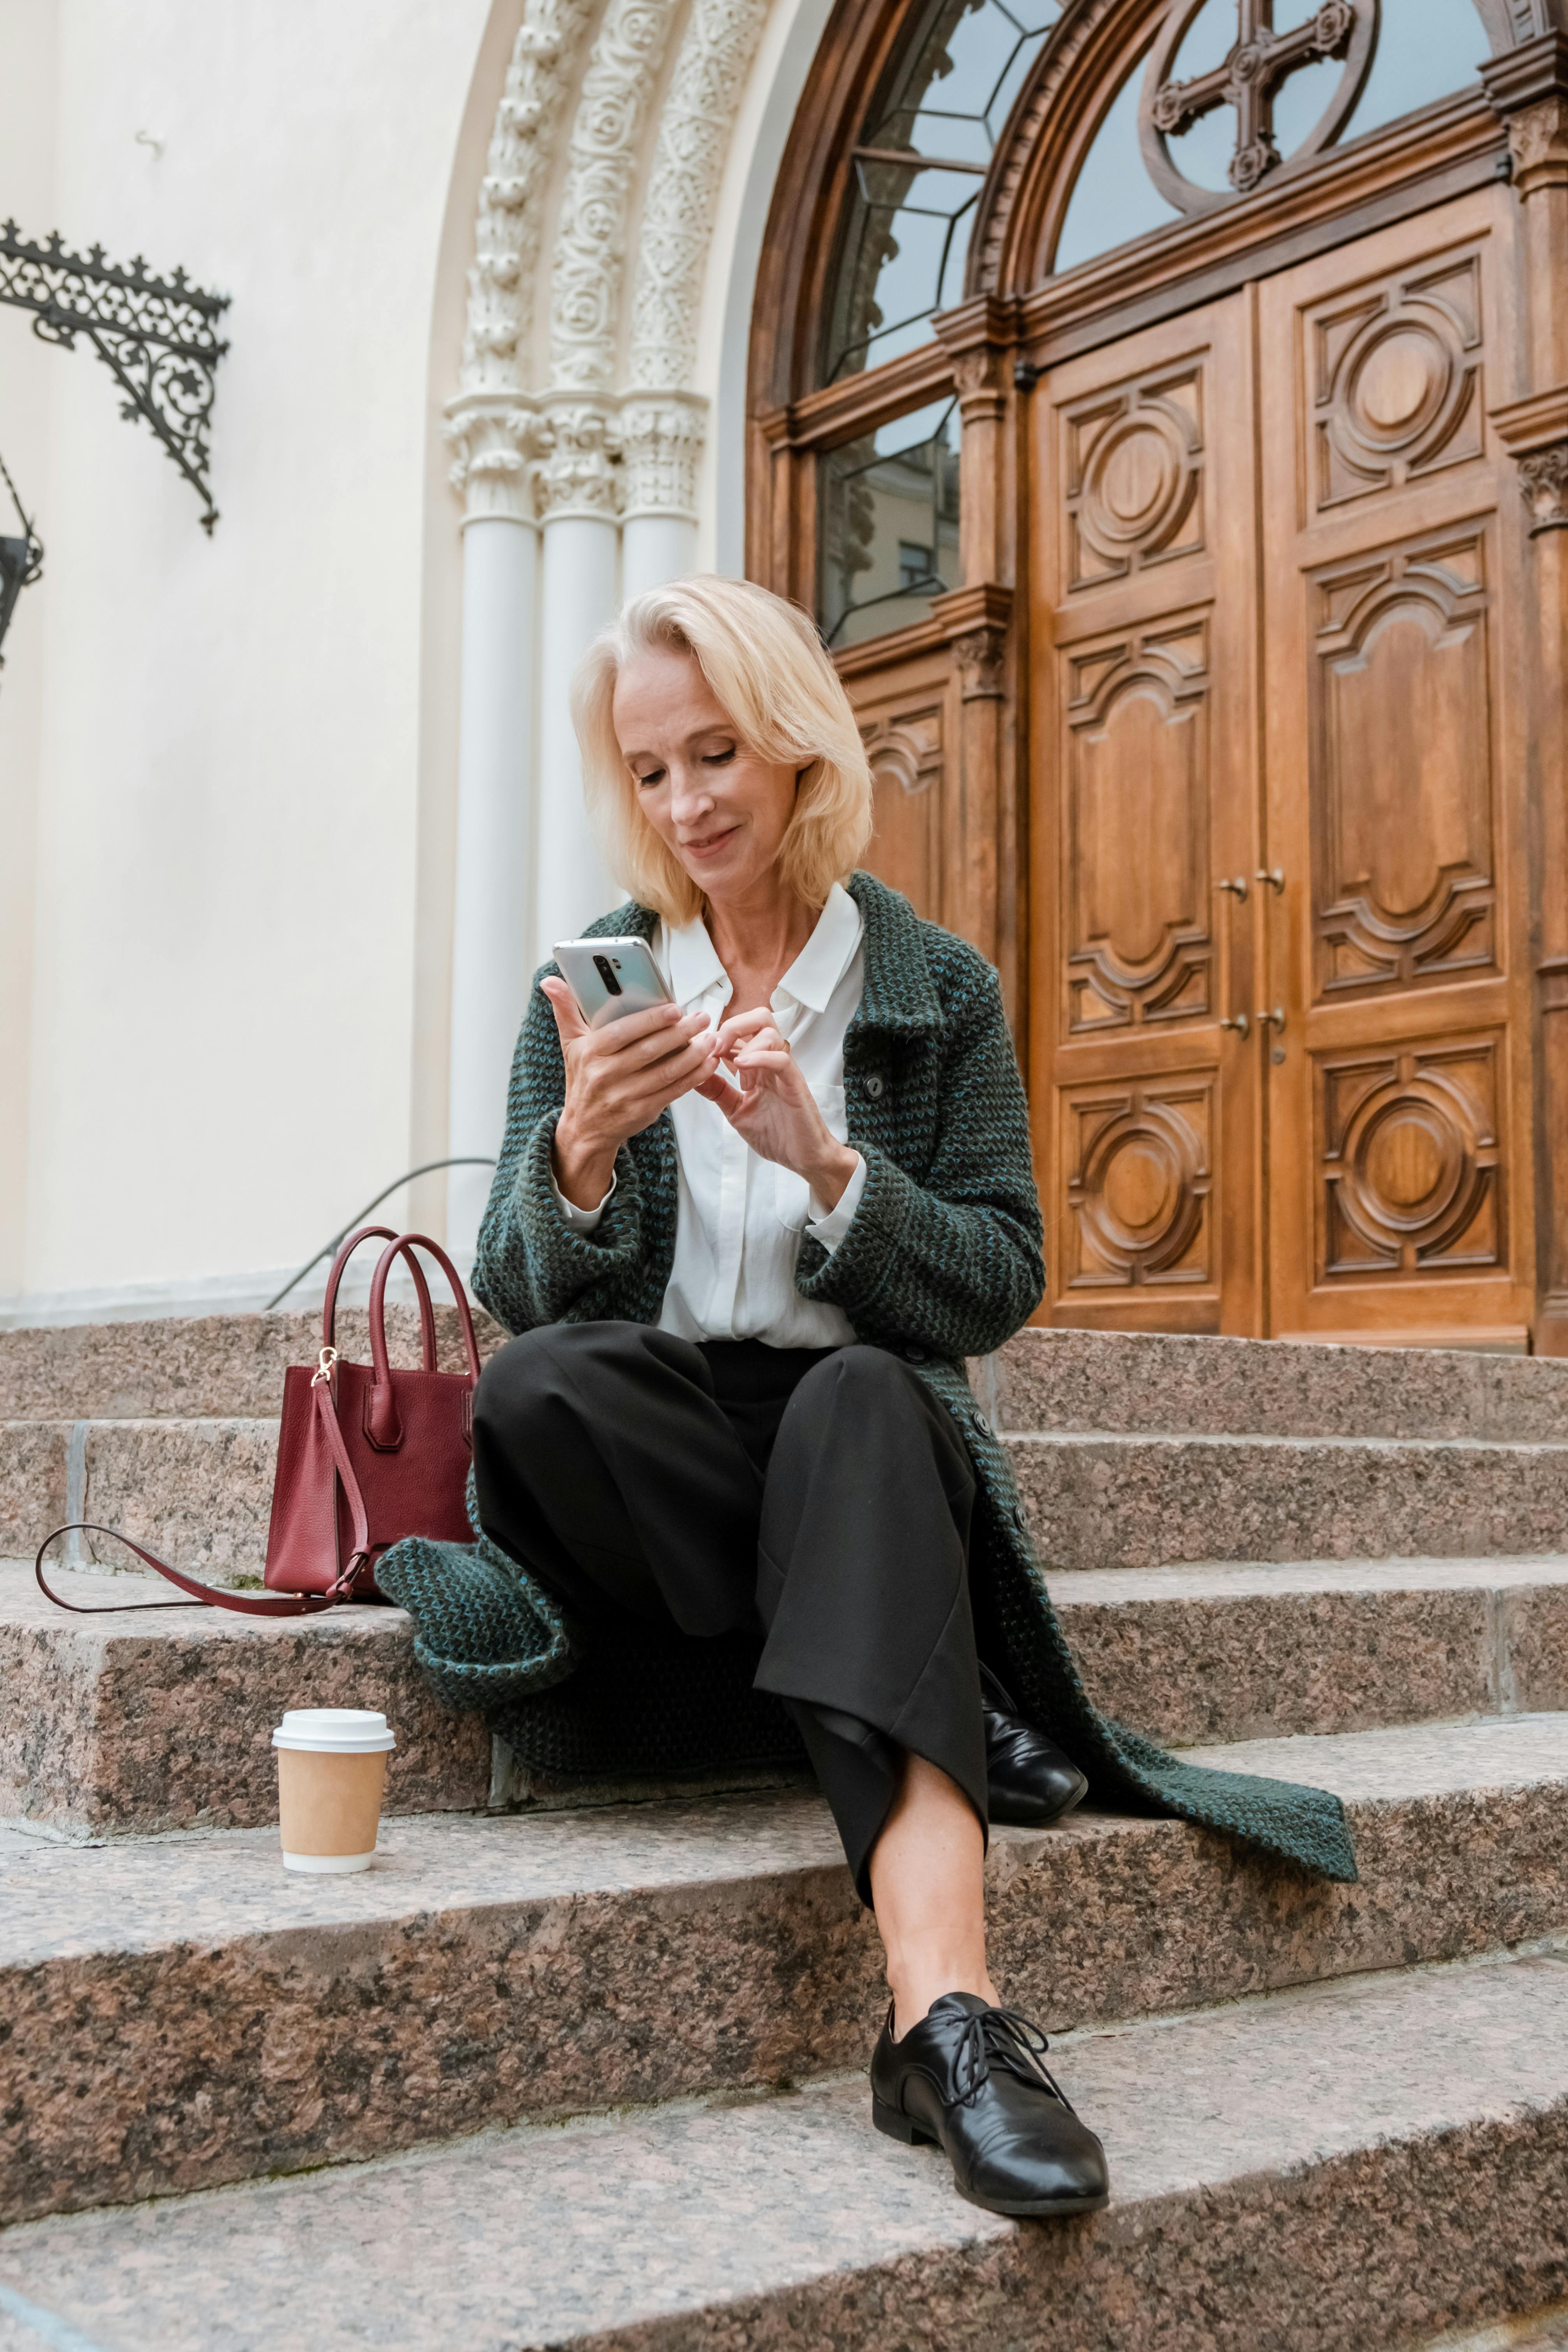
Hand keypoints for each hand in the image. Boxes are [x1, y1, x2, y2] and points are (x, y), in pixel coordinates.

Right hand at [542, 978, 719, 1208]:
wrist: (585, 1128)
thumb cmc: (582, 1078)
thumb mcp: (571, 1045)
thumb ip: (565, 1010)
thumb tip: (550, 981)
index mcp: (590, 1053)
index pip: (623, 1032)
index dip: (651, 1020)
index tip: (675, 1009)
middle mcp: (606, 1075)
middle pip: (649, 1051)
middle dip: (681, 1033)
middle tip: (702, 1018)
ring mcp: (625, 1096)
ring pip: (666, 1072)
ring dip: (694, 1055)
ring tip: (712, 1039)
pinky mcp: (642, 1112)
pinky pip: (673, 1091)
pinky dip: (694, 1076)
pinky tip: (709, 1063)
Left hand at [694, 1006, 859, 1211]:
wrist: (803, 1158)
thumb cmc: (776, 1134)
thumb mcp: (736, 1111)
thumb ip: (718, 1091)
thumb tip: (692, 1074)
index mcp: (756, 1066)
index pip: (739, 1033)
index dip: (716, 1035)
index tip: (697, 1049)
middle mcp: (770, 1062)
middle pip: (759, 1018)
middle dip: (733, 1025)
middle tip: (714, 1045)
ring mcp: (783, 1071)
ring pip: (769, 1031)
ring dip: (742, 1038)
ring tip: (724, 1057)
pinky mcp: (794, 1083)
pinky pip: (781, 1058)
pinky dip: (760, 1056)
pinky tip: (741, 1065)